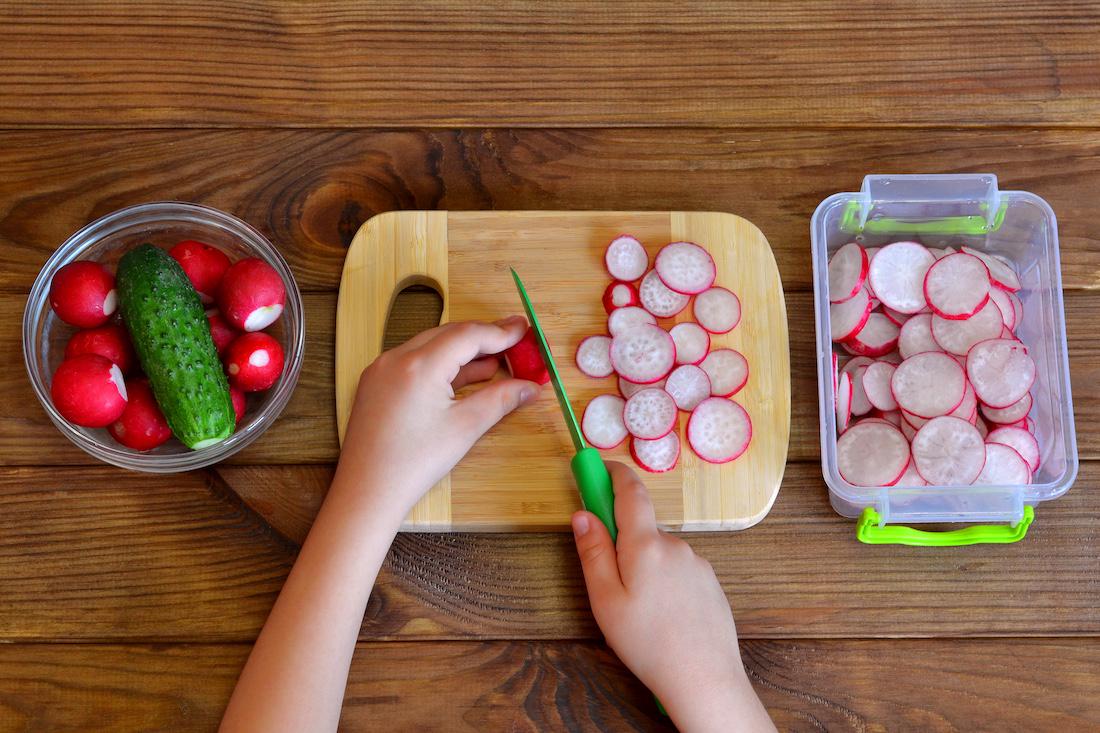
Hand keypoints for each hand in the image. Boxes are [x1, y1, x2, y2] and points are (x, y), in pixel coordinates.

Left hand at [336, 315, 541, 518]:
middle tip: (514, 339)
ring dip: (463, 351)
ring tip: (496, 359)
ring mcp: (381, 370)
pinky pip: (414, 362)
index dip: (500, 332)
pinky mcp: (375, 384)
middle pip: (448, 334)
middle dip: (482, 337)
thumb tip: (530, 387)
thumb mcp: (465, 427)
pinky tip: (463, 375)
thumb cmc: (414, 463)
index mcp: (419, 365)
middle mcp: (396, 358)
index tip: (524, 330)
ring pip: (430, 347)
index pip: (467, 335)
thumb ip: (500, 400)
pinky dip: (441, 365)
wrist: (367, 492)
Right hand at [571, 462, 774, 731]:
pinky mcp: (711, 583)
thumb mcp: (606, 600)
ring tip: (639, 612)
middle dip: (623, 541)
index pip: (631, 493)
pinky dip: (665, 583)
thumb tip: (582, 515)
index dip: (614, 474)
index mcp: (646, 545)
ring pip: (660, 553)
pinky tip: (662, 617)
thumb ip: (593, 553)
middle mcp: (676, 545)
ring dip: (644, 567)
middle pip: (643, 528)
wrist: (704, 678)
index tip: (599, 466)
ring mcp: (697, 564)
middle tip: (609, 580)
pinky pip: (679, 571)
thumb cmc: (649, 643)